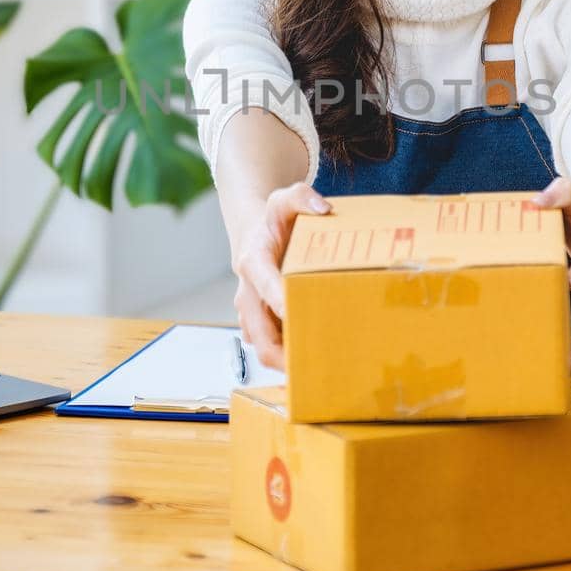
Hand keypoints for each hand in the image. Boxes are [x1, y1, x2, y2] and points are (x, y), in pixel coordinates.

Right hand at [231, 182, 330, 370]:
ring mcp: (250, 310)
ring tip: (314, 373)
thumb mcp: (284, 199)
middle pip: (257, 331)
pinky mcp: (257, 321)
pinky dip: (285, 355)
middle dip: (281, 352)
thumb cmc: (273, 220)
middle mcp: (247, 291)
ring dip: (284, 360)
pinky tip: (310, 363)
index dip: (279, 301)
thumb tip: (324, 208)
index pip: (264, 284)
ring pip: (260, 344)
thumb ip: (301, 197)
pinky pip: (267, 343)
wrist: (254, 233)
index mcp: (253, 261)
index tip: (296, 314)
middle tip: (308, 366)